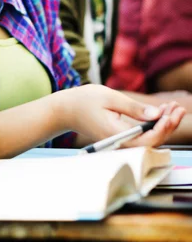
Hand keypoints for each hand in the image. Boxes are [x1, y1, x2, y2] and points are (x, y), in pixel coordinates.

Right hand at [58, 85, 185, 147]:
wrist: (64, 110)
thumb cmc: (84, 101)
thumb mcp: (109, 98)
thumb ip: (134, 108)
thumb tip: (158, 114)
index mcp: (117, 134)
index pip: (149, 138)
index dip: (164, 126)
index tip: (172, 111)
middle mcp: (120, 143)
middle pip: (153, 141)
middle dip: (168, 125)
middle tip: (177, 106)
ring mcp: (120, 143)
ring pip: (149, 140)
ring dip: (163, 125)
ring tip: (172, 107)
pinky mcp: (120, 139)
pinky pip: (142, 137)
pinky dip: (153, 126)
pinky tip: (159, 114)